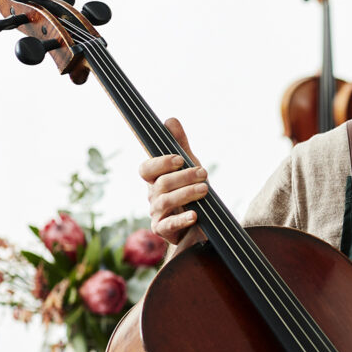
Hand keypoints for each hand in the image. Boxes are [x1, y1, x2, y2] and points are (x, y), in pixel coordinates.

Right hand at [138, 118, 207, 249]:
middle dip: (183, 177)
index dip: (160, 163)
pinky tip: (195, 214)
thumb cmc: (191, 192)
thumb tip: (170, 120)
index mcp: (155, 180)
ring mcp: (157, 214)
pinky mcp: (164, 231)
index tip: (179, 159)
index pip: (146, 169)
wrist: (202, 224)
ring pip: (164, 202)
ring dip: (186, 193)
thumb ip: (180, 145)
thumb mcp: (189, 166)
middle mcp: (153, 196)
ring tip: (205, 190)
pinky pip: (168, 225)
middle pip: (160, 184)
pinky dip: (181, 219)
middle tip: (203, 173)